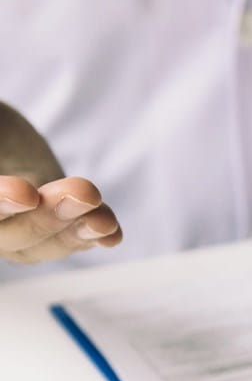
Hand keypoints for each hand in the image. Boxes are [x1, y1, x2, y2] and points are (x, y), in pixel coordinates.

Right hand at [0, 102, 121, 263]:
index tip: (25, 194)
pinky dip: (90, 238)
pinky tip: (111, 235)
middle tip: (83, 192)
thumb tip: (25, 185)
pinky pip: (64, 243)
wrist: (0, 135)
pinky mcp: (46, 232)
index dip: (0, 204)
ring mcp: (10, 233)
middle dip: (47, 215)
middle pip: (7, 235)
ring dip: (75, 231)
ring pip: (38, 245)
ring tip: (104, 218)